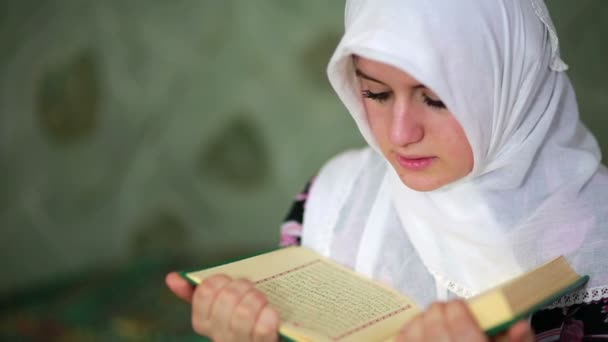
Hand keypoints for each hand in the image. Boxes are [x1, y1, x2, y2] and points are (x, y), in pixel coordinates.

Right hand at [166, 272, 279, 340]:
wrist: (266, 340)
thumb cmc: (243, 321)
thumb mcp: (219, 307)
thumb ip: (195, 293)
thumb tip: (171, 277)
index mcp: (204, 323)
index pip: (204, 292)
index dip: (220, 281)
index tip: (231, 282)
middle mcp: (219, 337)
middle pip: (226, 298)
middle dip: (242, 286)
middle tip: (251, 289)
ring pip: (244, 313)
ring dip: (256, 299)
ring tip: (262, 300)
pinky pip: (262, 328)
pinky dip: (268, 315)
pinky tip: (270, 313)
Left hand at [397, 300, 533, 341]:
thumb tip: (521, 324)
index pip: (459, 318)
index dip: (459, 308)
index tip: (461, 307)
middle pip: (434, 320)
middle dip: (441, 312)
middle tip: (449, 313)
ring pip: (413, 330)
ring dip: (422, 322)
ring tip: (433, 325)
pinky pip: (400, 341)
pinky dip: (407, 335)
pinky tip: (417, 337)